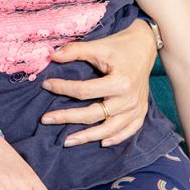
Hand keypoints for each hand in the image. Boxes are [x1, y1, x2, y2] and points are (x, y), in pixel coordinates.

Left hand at [40, 20, 156, 146]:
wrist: (144, 47)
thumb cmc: (119, 46)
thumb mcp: (97, 46)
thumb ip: (74, 51)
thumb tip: (52, 55)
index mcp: (120, 82)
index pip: (84, 91)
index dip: (62, 88)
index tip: (46, 85)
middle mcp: (129, 99)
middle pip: (94, 114)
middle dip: (67, 117)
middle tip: (45, 119)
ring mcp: (137, 108)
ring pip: (109, 129)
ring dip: (88, 136)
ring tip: (67, 141)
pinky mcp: (141, 112)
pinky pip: (129, 131)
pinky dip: (115, 139)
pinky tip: (101, 143)